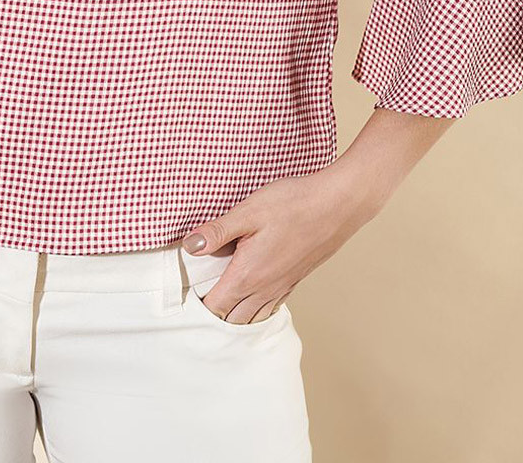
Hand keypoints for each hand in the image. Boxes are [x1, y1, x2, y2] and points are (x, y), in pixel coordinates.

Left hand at [179, 162, 379, 323]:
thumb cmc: (293, 204)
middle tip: (198, 298)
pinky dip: (254, 309)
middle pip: (232, 318)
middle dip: (213, 314)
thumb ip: (217, 231)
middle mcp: (265, 288)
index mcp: (248, 274)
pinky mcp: (294, 280)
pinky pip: (269, 307)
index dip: (198, 305)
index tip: (185, 296)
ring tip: (220, 300)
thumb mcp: (249, 211)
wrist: (337, 205)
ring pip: (252, 317)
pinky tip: (250, 294)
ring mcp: (282, 287)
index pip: (216, 306)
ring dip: (234, 315)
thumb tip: (189, 247)